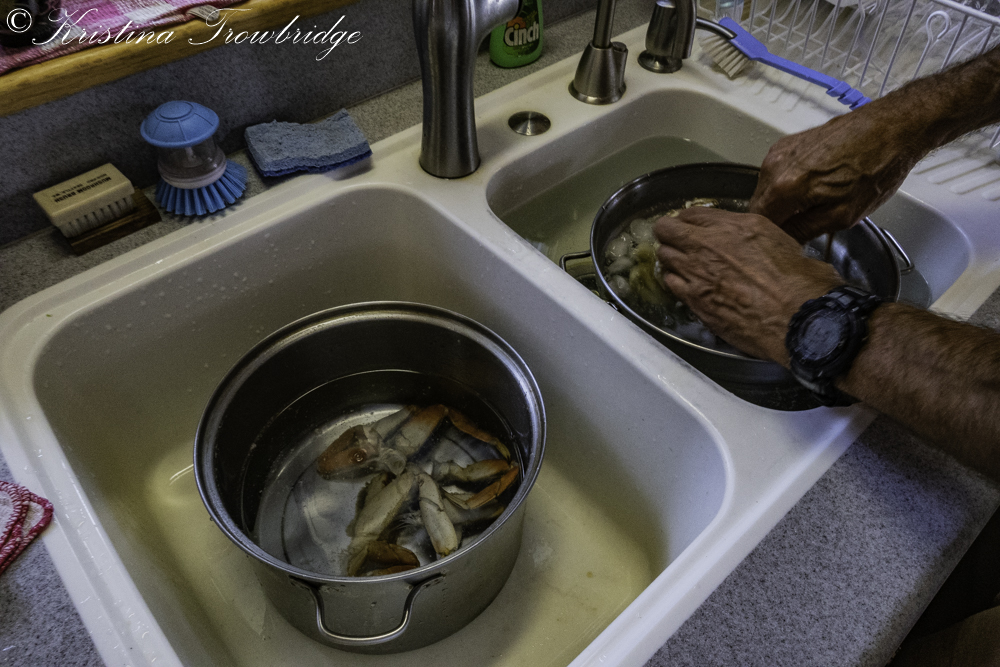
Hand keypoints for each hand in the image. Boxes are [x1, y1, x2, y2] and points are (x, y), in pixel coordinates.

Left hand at [653, 207, 841, 364]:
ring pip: (664, 256)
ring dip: (671, 258)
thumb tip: (741, 238)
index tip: (693, 227)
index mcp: (735, 226)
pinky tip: (687, 286)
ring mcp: (696, 272)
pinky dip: (675, 282)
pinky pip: (670, 283)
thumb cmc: (799, 282)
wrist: (797, 318)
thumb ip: (750, 234)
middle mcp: (710, 244)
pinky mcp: (693, 299)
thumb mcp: (780, 240)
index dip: (690, 221)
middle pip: (667, 229)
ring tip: (683, 265)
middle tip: (679, 242)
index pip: (693, 213)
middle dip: (670, 233)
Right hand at [750, 104, 925, 242]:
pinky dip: (787, 185)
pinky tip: (813, 186)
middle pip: (758, 207)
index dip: (770, 238)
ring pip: (766, 190)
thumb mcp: (843, 214)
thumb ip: (805, 230)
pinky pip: (775, 174)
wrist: (892, 126)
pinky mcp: (787, 144)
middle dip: (774, 220)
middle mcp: (774, 166)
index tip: (783, 245)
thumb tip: (785, 240)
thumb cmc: (877, 165)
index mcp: (785, 187)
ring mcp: (779, 152)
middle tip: (799, 230)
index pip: (758, 225)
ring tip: (810, 206)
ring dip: (781, 203)